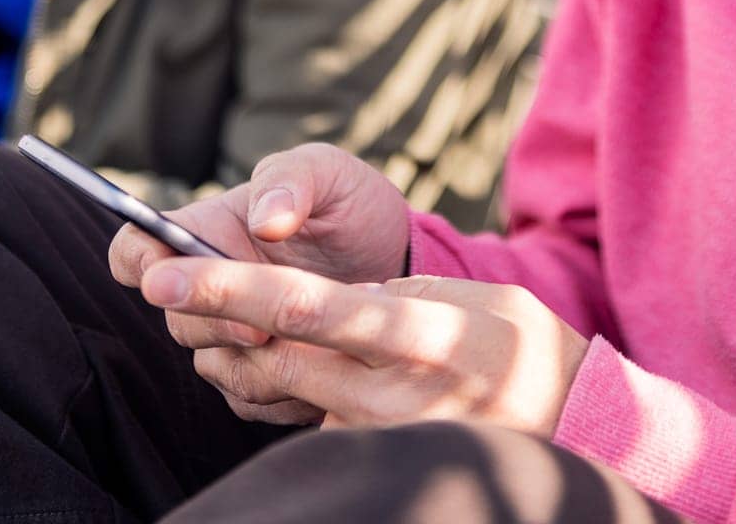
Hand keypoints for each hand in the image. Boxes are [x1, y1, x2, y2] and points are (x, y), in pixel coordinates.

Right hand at [110, 143, 410, 424]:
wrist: (393, 259)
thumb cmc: (350, 204)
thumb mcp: (329, 172)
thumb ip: (291, 181)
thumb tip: (264, 220)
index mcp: (208, 229)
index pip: (136, 249)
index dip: (138, 262)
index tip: (165, 277)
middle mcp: (209, 285)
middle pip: (176, 318)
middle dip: (216, 323)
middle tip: (262, 327)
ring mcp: (230, 334)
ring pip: (211, 365)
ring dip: (254, 362)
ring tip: (310, 345)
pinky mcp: (261, 375)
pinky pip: (249, 399)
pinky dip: (282, 391)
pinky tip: (325, 372)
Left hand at [139, 262, 590, 437]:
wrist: (570, 423)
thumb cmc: (518, 344)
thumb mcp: (471, 298)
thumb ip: (401, 296)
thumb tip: (331, 303)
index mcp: (422, 335)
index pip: (307, 308)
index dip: (230, 288)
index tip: (166, 272)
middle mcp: (396, 395)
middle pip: (279, 355)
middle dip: (214, 320)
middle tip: (166, 284)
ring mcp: (384, 440)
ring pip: (289, 391)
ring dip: (250, 356)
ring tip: (232, 325)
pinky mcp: (378, 463)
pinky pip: (317, 421)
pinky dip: (302, 389)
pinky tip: (316, 368)